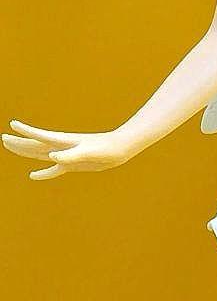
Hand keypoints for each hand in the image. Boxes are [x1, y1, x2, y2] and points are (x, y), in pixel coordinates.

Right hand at [3, 120, 137, 179]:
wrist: (121, 149)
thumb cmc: (107, 148)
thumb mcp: (90, 152)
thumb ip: (71, 154)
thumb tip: (52, 158)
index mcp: (64, 142)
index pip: (41, 136)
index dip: (26, 131)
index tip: (13, 124)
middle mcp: (62, 148)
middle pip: (35, 145)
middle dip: (20, 143)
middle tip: (4, 138)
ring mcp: (66, 155)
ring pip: (41, 154)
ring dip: (26, 152)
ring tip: (11, 147)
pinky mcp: (73, 164)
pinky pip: (53, 169)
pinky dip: (43, 173)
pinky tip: (33, 175)